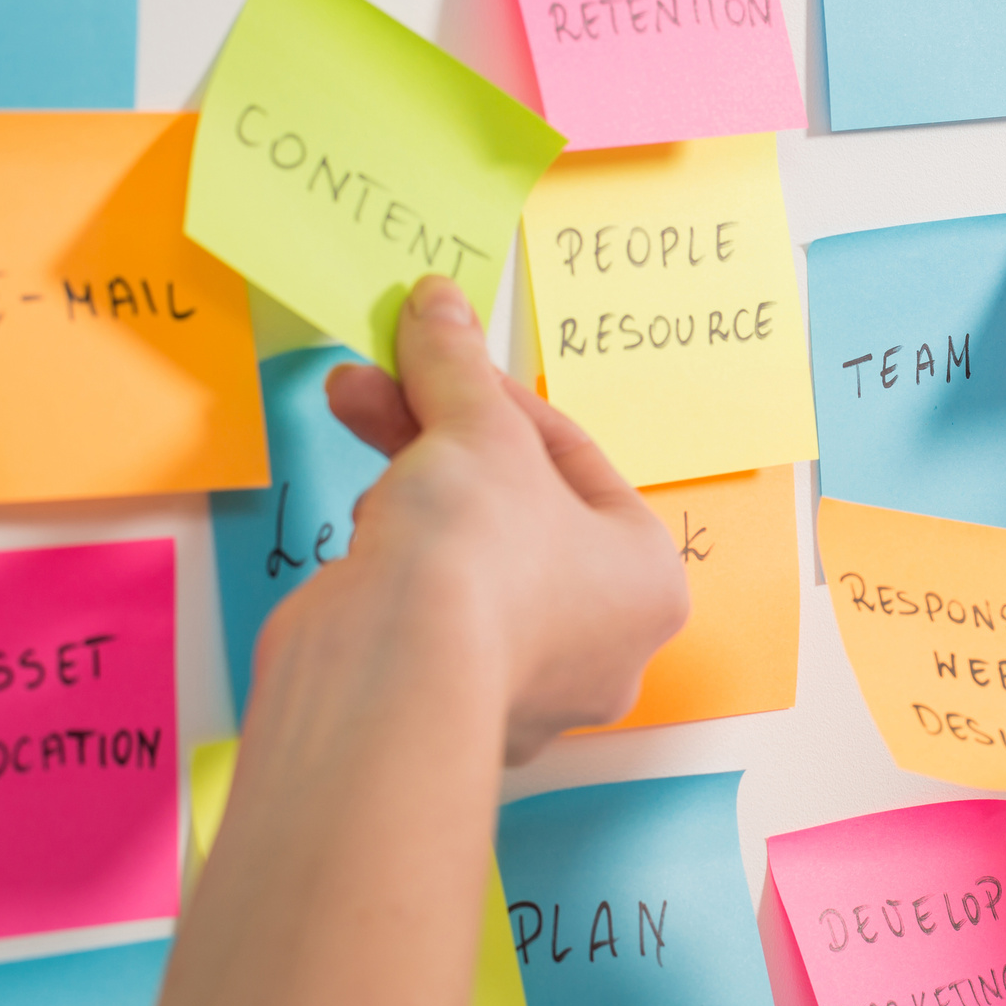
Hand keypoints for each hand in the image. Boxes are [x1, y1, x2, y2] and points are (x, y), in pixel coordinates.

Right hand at [256, 274, 688, 764]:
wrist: (390, 670)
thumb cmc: (481, 552)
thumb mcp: (476, 427)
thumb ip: (457, 365)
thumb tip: (440, 303)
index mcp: (649, 584)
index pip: (578, 463)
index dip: (502, 398)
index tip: (449, 357)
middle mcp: (602, 647)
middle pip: (518, 508)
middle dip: (442, 433)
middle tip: (384, 379)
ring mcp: (525, 686)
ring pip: (470, 554)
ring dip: (412, 480)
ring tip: (356, 409)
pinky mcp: (447, 703)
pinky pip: (431, 608)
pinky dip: (397, 555)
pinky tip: (365, 521)